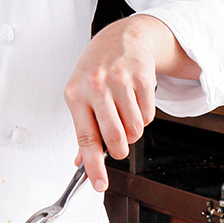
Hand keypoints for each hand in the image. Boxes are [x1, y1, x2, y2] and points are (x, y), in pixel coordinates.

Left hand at [63, 15, 198, 191]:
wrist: (120, 37)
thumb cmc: (96, 69)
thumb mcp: (80, 94)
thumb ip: (83, 129)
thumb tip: (80, 162)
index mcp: (75, 94)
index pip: (85, 138)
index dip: (93, 166)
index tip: (99, 185)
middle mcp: (96, 86)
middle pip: (115, 137)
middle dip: (120, 150)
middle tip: (119, 145)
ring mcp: (120, 80)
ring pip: (135, 129)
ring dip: (133, 131)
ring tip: (125, 114)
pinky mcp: (142, 77)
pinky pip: (148, 116)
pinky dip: (144, 116)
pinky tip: (135, 101)